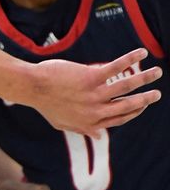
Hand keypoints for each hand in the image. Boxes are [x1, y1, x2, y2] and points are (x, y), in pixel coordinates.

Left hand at [30, 49, 161, 135]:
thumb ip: (83, 129)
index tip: (142, 105)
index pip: (119, 119)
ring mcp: (94, 94)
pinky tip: (142, 53)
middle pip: (128, 106)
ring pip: (127, 87)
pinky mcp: (91, 77)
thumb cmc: (45, 103)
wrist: (31, 87)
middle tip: (157, 94)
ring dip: (145, 79)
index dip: (133, 112)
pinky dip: (131, 60)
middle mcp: (96, 110)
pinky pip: (116, 68)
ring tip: (158, 72)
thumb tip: (99, 136)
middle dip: (146, 100)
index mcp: (91, 122)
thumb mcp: (62, 123)